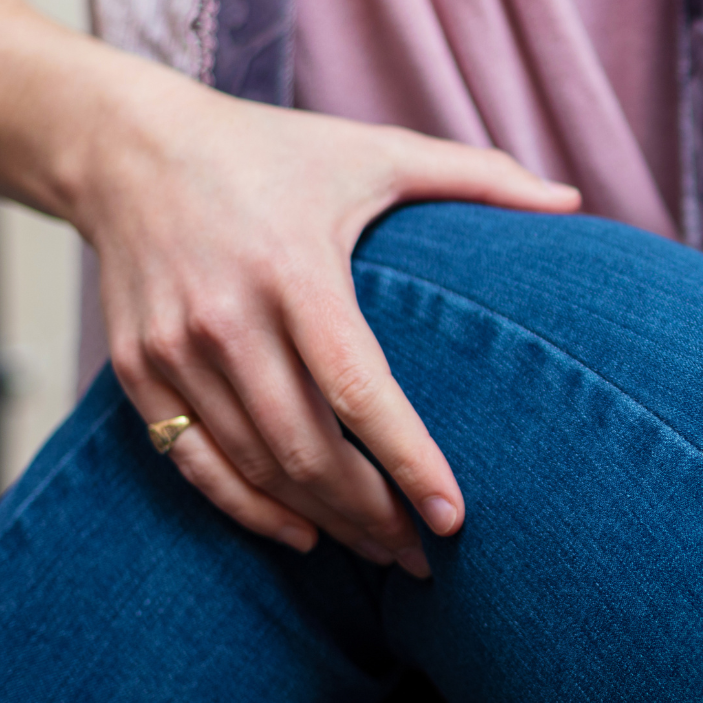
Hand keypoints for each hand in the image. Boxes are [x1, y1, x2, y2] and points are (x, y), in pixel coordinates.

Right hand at [77, 71, 579, 575]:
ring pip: (255, 465)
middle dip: (372, 513)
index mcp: (295, 269)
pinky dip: (247, 509)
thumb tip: (574, 201)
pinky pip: (192, 462)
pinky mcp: (135, 369)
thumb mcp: (374, 150)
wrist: (128, 147)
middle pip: (306, 448)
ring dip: (322, 520)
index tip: (453, 517)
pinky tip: (301, 534)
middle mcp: (227, 317)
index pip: (358, 390)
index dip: (409, 461)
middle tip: (424, 555)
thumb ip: (478, 176)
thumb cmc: (272, 151)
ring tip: (381, 550)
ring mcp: (173, 349)